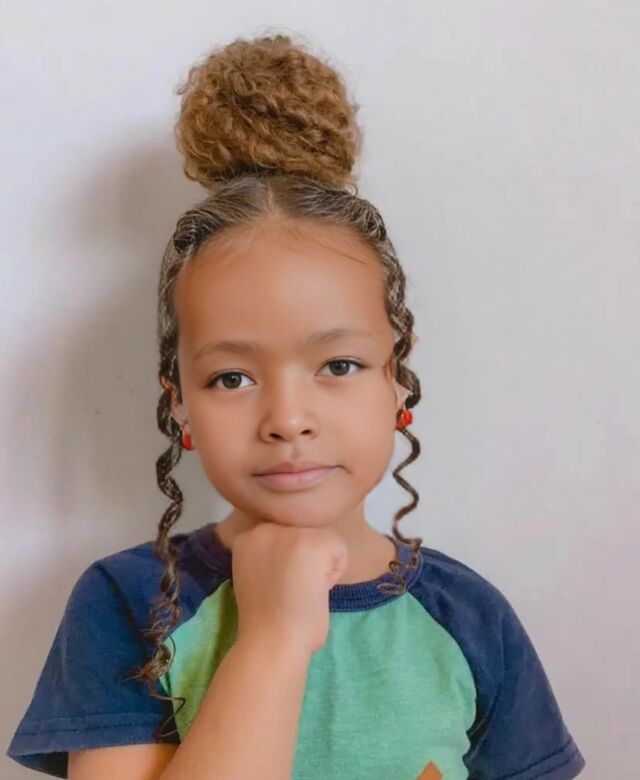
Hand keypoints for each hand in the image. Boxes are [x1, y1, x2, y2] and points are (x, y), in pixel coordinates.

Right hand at [231, 521, 348, 656]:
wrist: (271, 641)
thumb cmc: (266, 620)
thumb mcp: (257, 575)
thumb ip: (272, 556)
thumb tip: (298, 551)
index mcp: (249, 537)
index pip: (285, 536)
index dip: (288, 562)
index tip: (279, 586)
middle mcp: (266, 527)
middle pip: (304, 532)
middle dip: (305, 559)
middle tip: (292, 590)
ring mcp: (291, 532)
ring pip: (323, 539)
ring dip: (321, 565)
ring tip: (303, 590)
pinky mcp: (315, 541)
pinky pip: (340, 549)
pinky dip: (335, 572)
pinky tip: (317, 590)